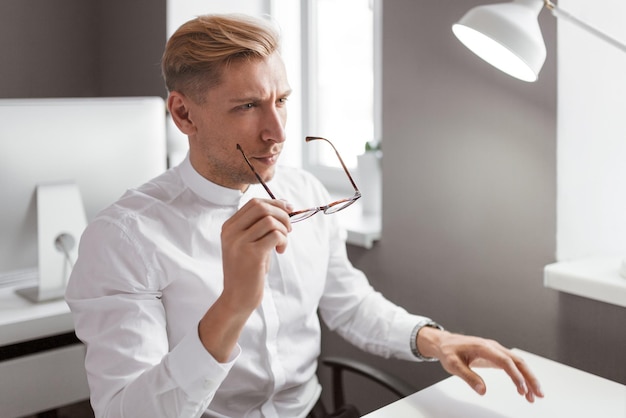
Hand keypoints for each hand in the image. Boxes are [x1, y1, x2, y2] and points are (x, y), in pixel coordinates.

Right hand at [220, 197, 292, 310]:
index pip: (254, 203)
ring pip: (270, 220)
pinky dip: (283, 240)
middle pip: (261, 207)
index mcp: (229, 227)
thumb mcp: (250, 243)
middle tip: (288, 228)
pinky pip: (275, 235)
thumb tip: (284, 204)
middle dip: (281, 214)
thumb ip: (262, 225)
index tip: (288, 210)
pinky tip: (280, 251)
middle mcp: (231, 232)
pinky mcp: (252, 254)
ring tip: (282, 243)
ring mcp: (239, 242)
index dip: (275, 203)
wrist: (237, 298)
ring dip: (283, 230)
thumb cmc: (247, 270)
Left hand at [418, 328, 543, 402]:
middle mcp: (493, 347)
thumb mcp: (453, 365)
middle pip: (518, 361)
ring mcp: (496, 350)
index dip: (515, 375)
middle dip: (530, 377)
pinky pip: (512, 365)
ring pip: (518, 363)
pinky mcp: (495, 355)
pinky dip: (520, 376)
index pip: (505, 361)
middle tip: (538, 394)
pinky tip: (523, 389)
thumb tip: (482, 390)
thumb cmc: (448, 351)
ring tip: (534, 396)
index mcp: (484, 347)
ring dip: (528, 378)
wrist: (444, 342)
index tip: (522, 389)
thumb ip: (468, 377)